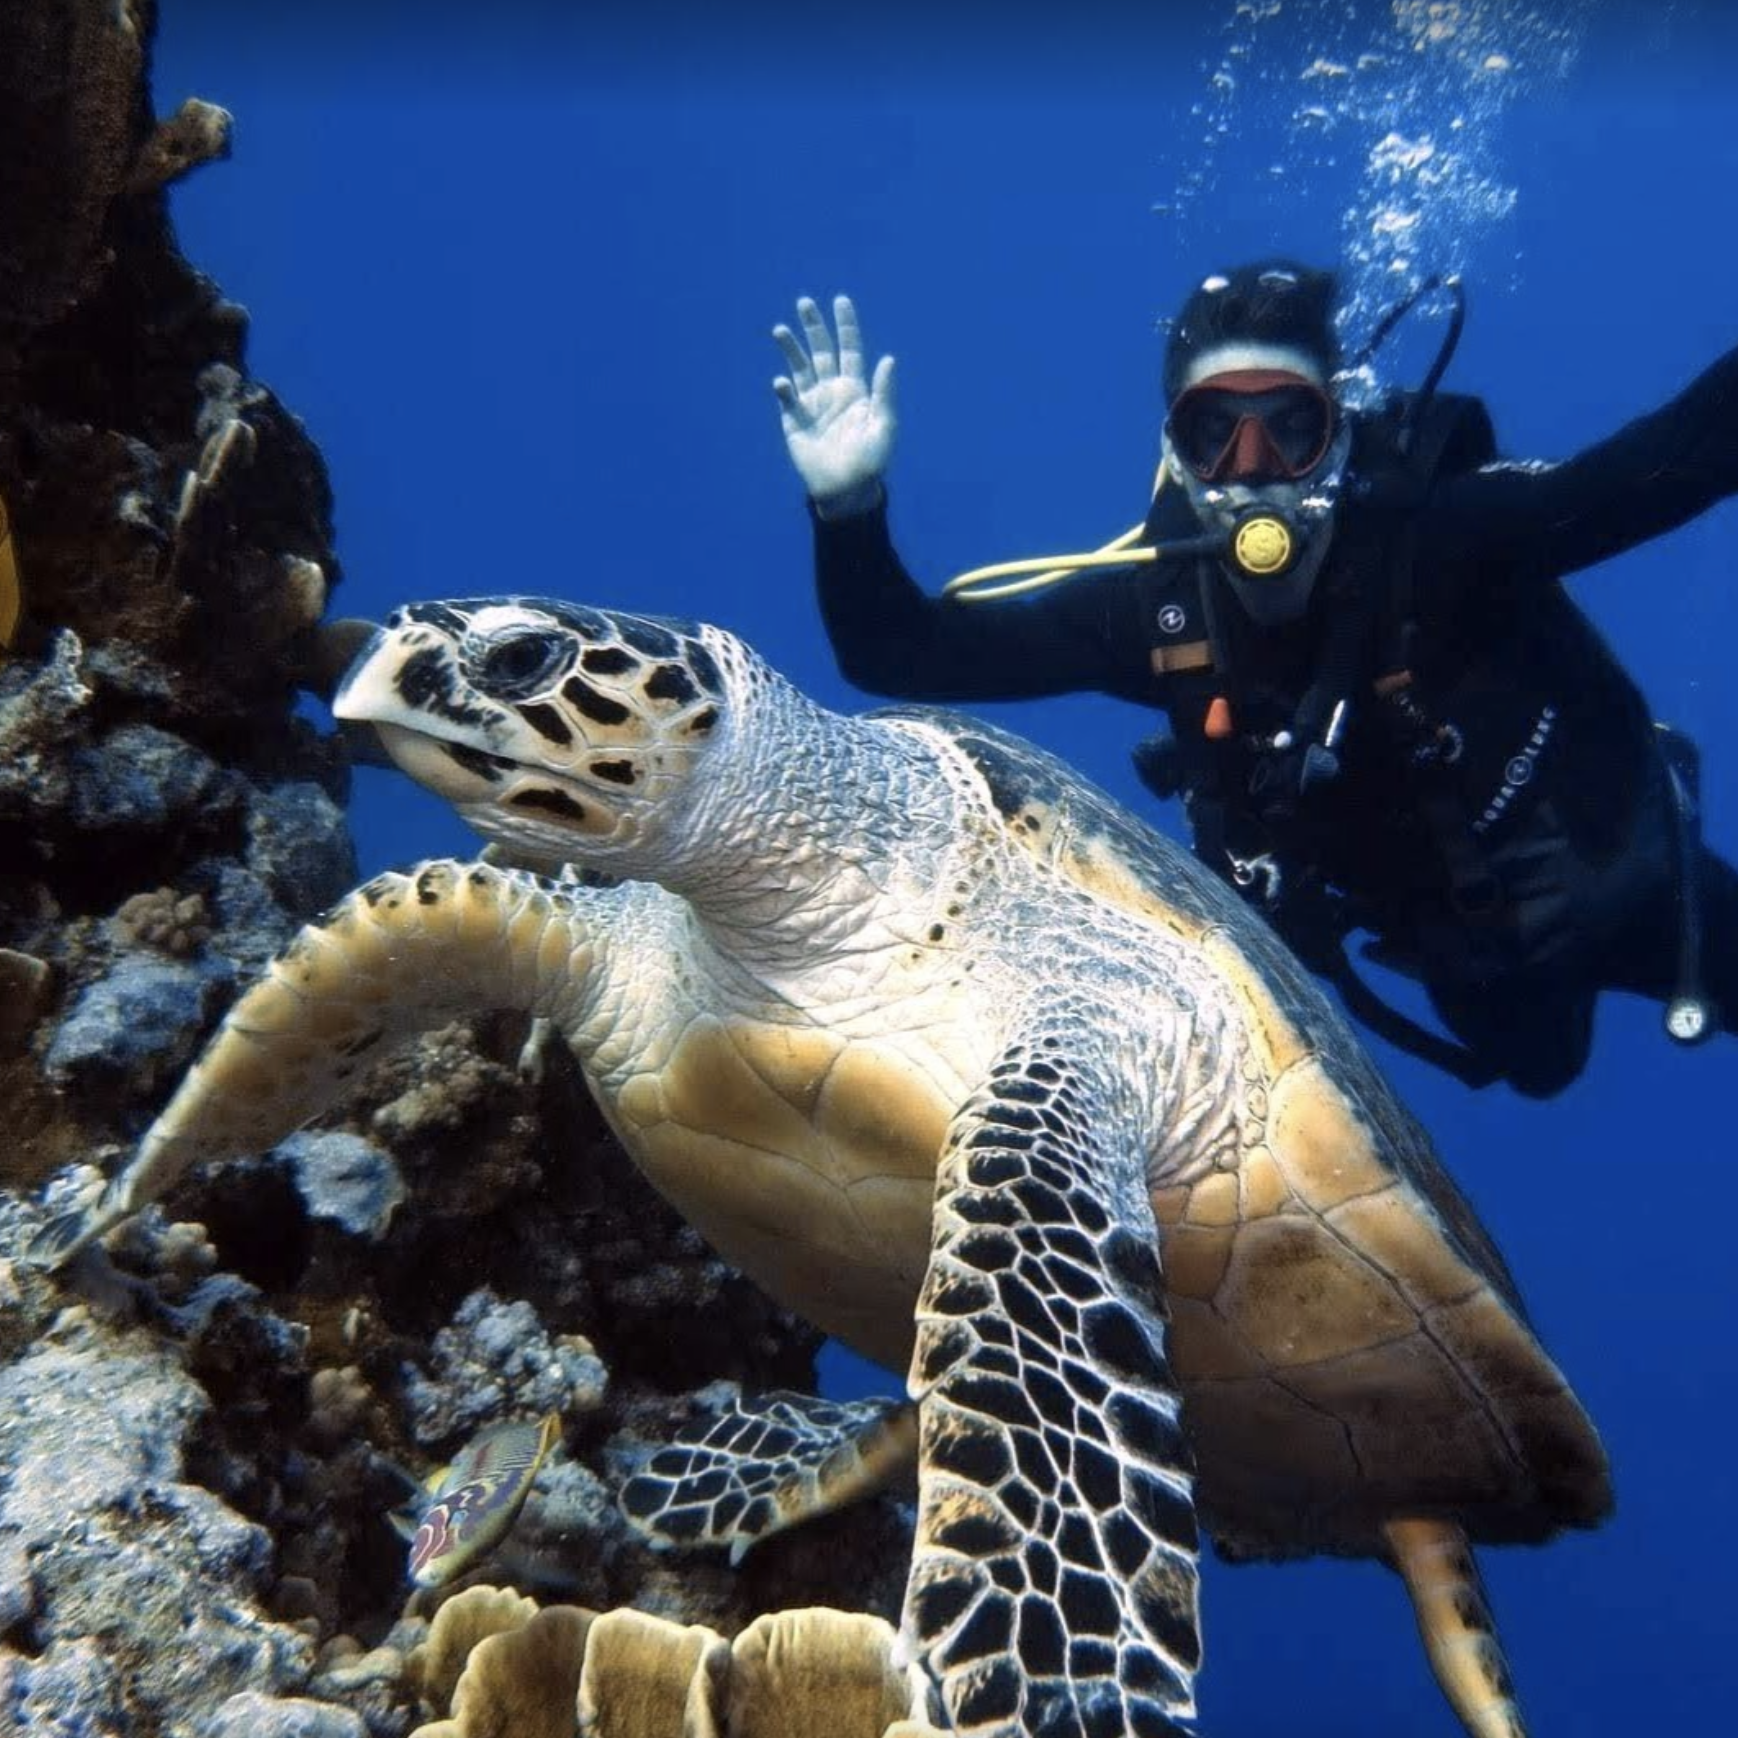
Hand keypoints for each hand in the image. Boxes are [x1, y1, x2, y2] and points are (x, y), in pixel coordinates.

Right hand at [772, 294, 896, 516]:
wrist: (847, 488)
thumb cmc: (871, 460)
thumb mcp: (884, 426)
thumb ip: (884, 393)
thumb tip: (888, 359)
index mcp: (855, 388)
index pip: (850, 349)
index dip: (846, 325)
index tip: (841, 301)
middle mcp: (832, 390)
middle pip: (821, 351)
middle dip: (813, 327)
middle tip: (805, 302)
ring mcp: (812, 404)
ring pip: (799, 368)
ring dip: (790, 349)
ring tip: (780, 330)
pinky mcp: (794, 421)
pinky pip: (787, 399)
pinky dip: (784, 389)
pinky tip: (782, 383)